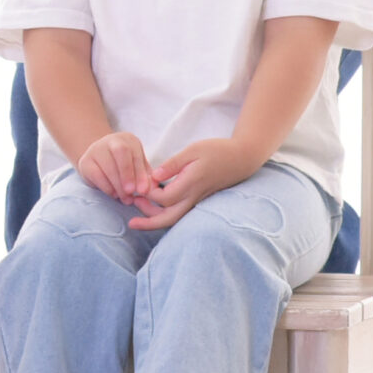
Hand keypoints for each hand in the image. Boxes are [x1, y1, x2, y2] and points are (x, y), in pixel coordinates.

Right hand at [74, 130, 152, 206]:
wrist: (100, 162)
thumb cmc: (124, 166)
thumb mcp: (137, 167)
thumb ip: (146, 176)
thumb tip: (153, 188)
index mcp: (128, 140)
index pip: (135, 154)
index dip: (140, 173)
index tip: (143, 190)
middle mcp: (111, 140)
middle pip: (121, 153)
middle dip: (127, 174)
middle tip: (131, 193)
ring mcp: (96, 149)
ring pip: (108, 166)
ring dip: (118, 186)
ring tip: (126, 198)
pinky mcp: (85, 161)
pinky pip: (96, 175)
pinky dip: (107, 187)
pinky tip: (114, 194)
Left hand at [124, 137, 261, 231]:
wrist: (242, 159)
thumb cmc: (217, 150)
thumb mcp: (193, 150)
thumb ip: (173, 164)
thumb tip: (153, 176)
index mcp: (191, 184)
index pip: (164, 198)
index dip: (149, 193)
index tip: (143, 180)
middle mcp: (194, 197)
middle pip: (169, 219)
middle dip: (148, 223)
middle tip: (131, 222)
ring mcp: (197, 201)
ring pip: (175, 219)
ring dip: (156, 219)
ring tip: (139, 211)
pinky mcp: (199, 201)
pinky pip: (181, 213)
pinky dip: (166, 214)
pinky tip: (155, 208)